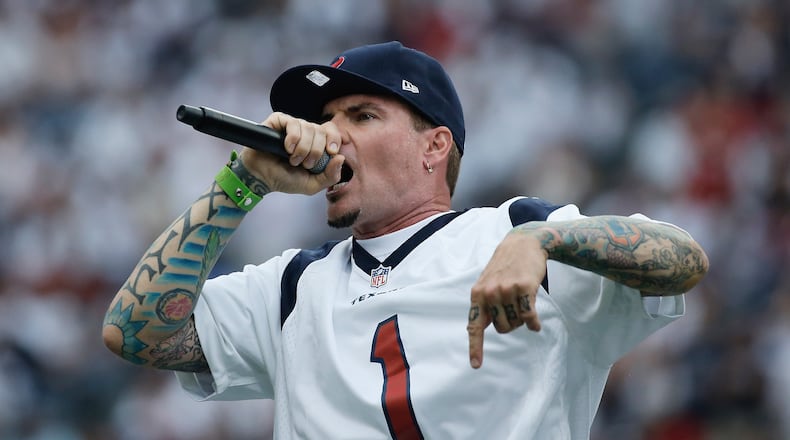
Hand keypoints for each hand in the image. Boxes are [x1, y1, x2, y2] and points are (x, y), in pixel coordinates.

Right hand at [239, 112, 344, 194]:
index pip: (331, 131)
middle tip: (305, 164)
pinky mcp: (278, 121)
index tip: (331, 152)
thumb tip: (341, 158)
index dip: (334, 139)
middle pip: (321, 130)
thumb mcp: (312, 184)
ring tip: (293, 160)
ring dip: (303, 148)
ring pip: (308, 127)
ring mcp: (292, 126)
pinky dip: (293, 138)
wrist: (261, 178)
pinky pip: (292, 122)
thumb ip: (330, 176)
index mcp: (316, 143)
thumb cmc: (285, 179)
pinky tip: (287, 148)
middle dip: (316, 151)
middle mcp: (306, 132)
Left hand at [467, 231, 545, 368]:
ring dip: (522, 320)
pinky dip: (534, 322)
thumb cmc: (506, 266)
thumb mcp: (488, 282)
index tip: (476, 366)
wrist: (524, 243)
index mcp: (477, 294)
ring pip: (516, 323)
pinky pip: (529, 317)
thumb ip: (485, 304)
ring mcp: (506, 290)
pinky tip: (536, 322)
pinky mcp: (524, 288)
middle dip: (511, 324)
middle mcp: (489, 293)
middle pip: (502, 329)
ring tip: (522, 303)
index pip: (474, 326)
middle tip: (514, 307)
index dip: (475, 348)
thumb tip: (479, 329)